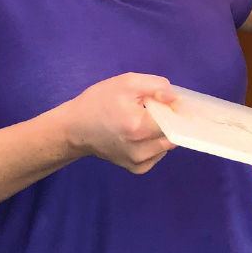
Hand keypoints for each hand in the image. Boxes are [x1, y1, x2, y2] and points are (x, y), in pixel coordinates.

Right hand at [62, 73, 177, 173]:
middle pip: (174, 133)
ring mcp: (139, 162)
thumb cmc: (99, 101)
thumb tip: (177, 99)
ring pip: (168, 144)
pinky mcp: (137, 169)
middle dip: (170, 120)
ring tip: (143, 122)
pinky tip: (141, 134)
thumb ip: (156, 86)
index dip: (174, 108)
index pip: (175, 120)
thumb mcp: (126, 83)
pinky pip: (158, 154)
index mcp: (139, 127)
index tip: (166, 102)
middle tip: (152, 110)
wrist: (74, 129)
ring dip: (163, 132)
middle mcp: (141, 150)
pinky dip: (156, 143)